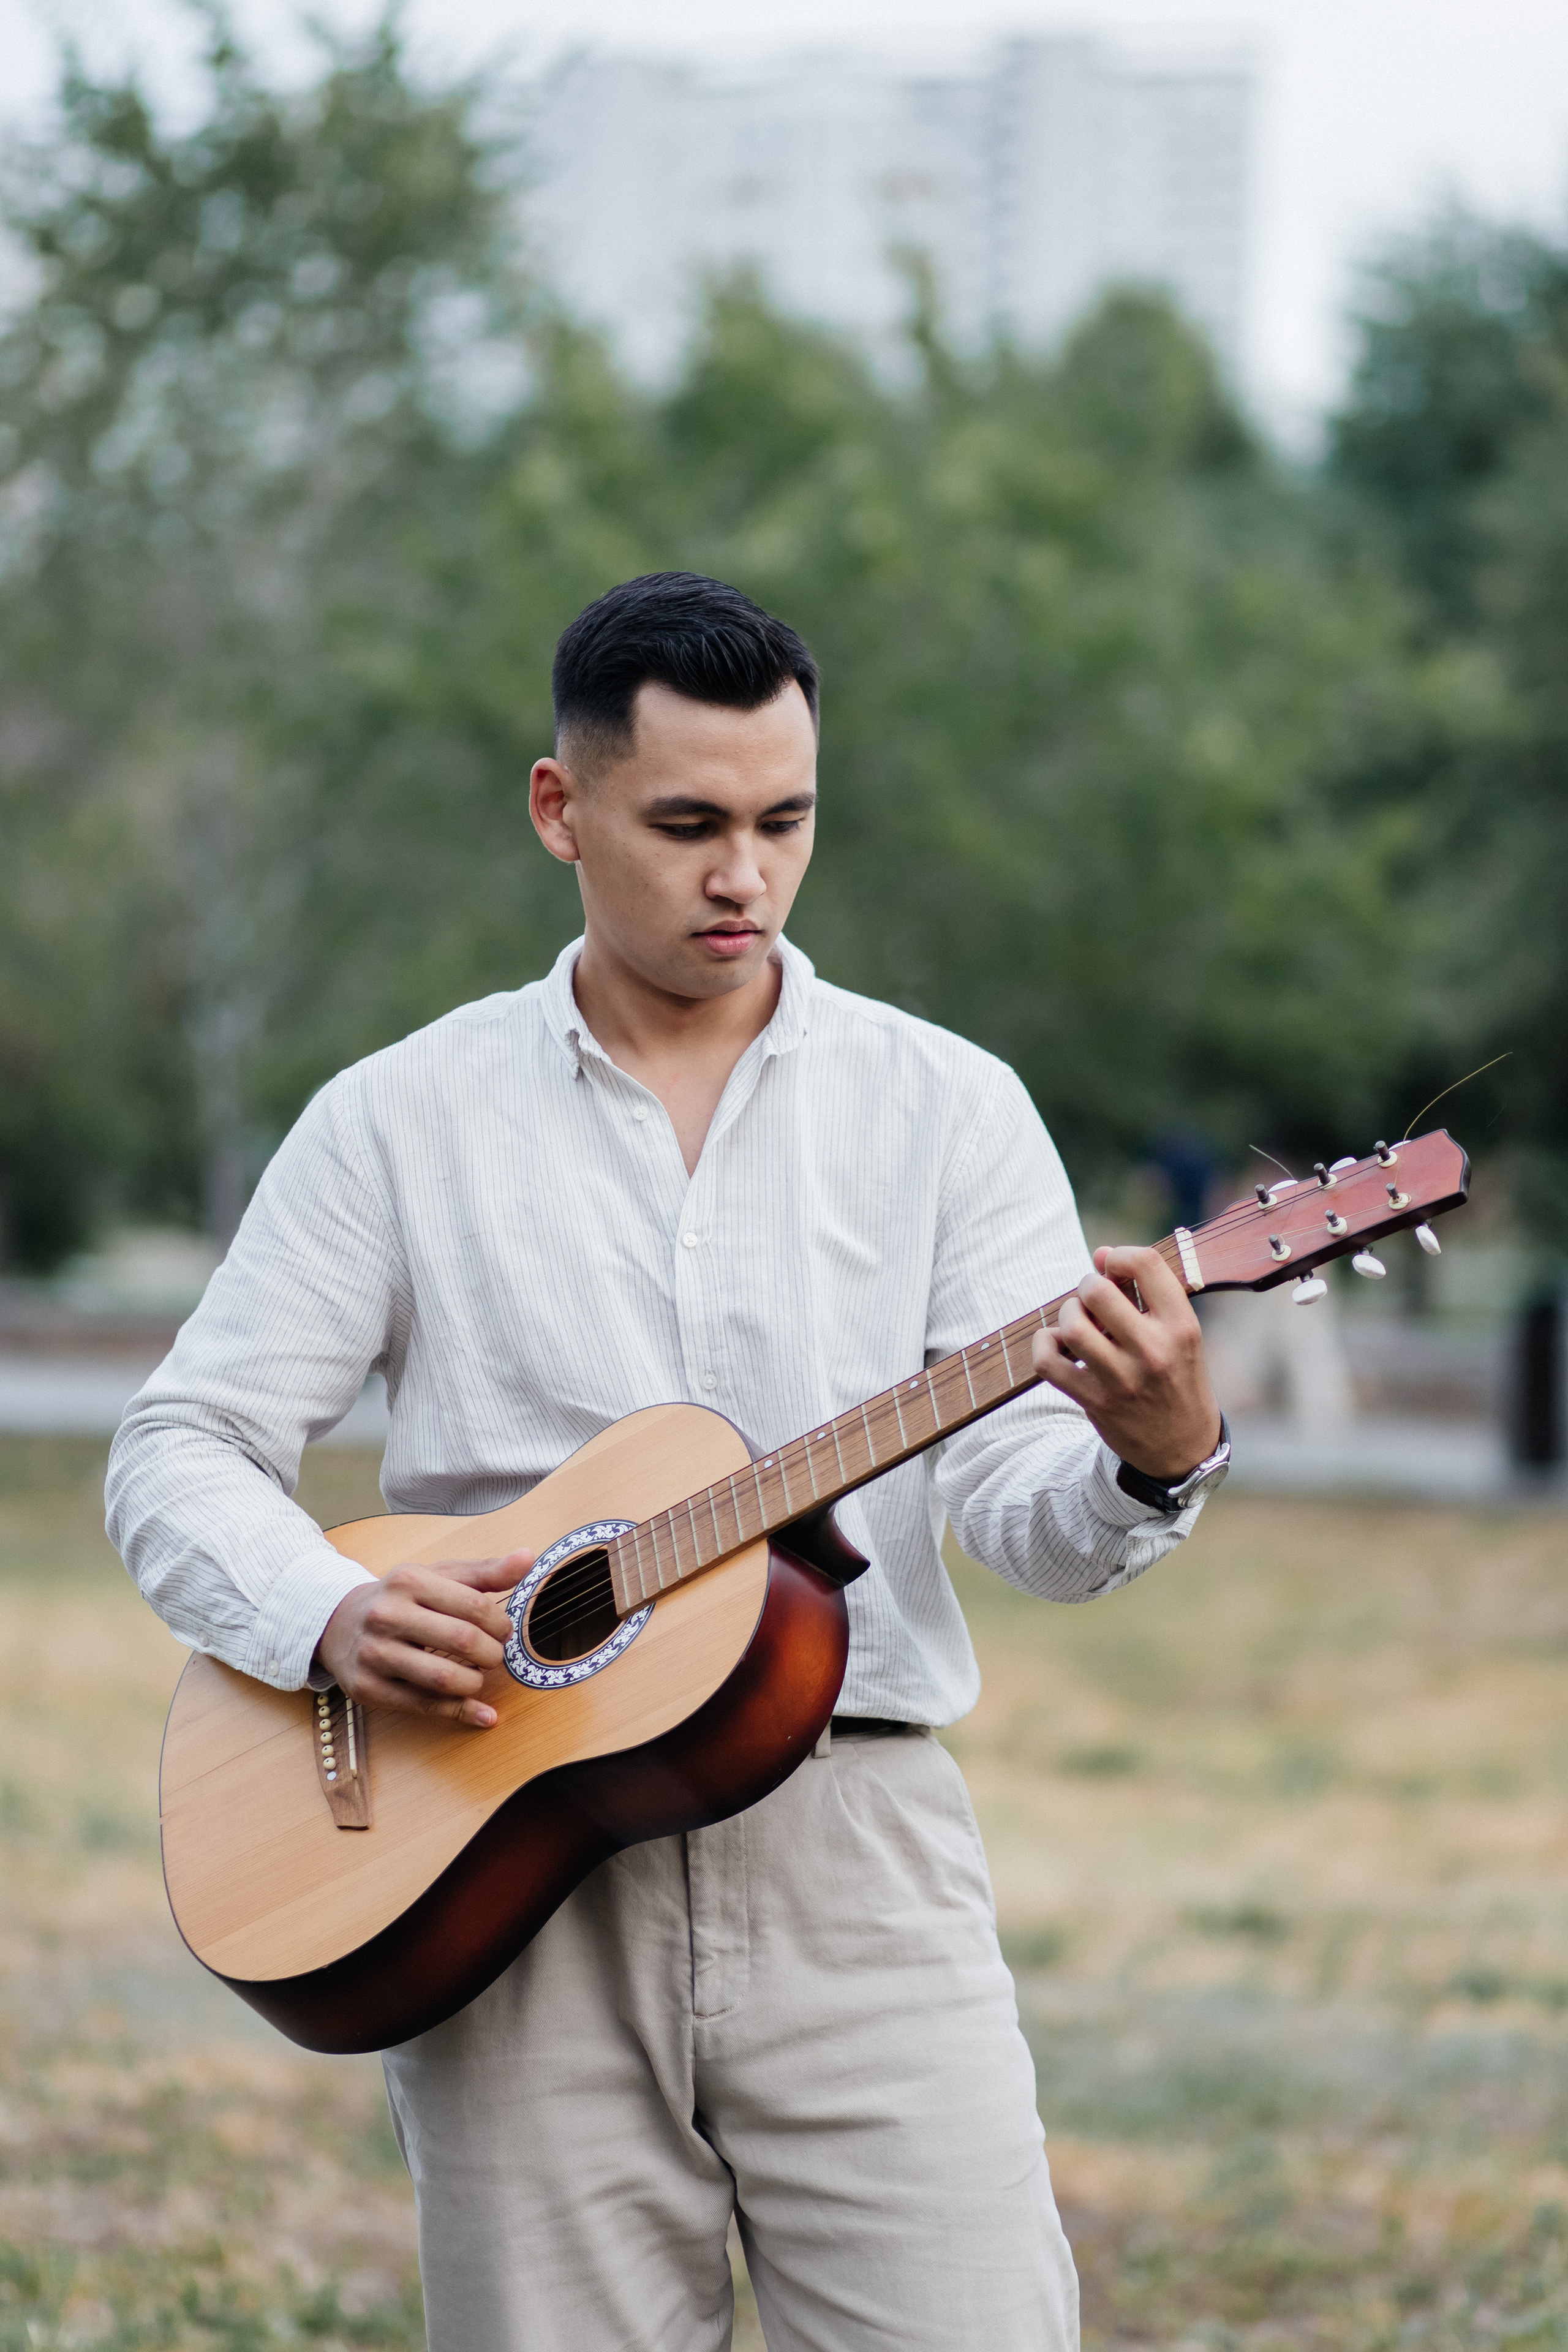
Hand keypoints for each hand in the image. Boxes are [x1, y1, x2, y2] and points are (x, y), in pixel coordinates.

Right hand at [313, 1550, 530, 1728]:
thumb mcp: (438, 1576)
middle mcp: (387, 1615)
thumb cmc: (402, 1598)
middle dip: (492, 1653)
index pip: (474, 1605)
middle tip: (493, 1655)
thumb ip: (484, 1572)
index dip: (501, 1624)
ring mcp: (375, 1654)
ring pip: (444, 1679)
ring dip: (476, 1683)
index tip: (504, 1631)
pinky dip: (462, 1713)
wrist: (339, 1623)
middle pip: (462, 1641)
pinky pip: (425, 1706)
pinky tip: (483, 1713)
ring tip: (478, 1675)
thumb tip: (528, 1557)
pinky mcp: (369, 1688)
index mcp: (408, 1581)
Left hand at [1030, 1245, 1221, 1483]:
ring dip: (1067, 1315)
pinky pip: (1048, 1363)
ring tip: (1078, 1322)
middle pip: (1098, 1292)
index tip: (1114, 1267)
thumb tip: (1100, 1254)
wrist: (1183, 1446)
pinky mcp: (1095, 1402)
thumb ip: (1146, 1292)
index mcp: (1180, 1327)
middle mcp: (1153, 1352)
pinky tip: (1058, 1345)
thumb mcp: (1178, 1333)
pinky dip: (1044, 1345)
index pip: (1146, 1264)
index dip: (1120, 1255)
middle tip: (1092, 1298)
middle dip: (1087, 1286)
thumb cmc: (1176, 1376)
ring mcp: (1122, 1380)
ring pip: (1072, 1326)